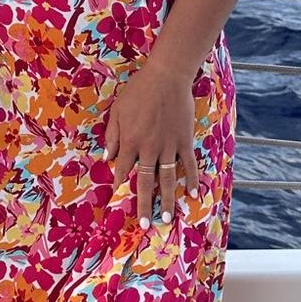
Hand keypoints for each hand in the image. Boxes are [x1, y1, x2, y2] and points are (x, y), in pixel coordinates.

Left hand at [102, 56, 199, 228]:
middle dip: (143, 204)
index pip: (123, 169)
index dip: (119, 184)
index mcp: (130, 141)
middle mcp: (149, 148)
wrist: (166, 77)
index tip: (117, 199)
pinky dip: (192, 180)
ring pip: (167, 179)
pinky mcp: (184, 141)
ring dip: (167, 200)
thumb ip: (112, 135)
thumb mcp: (118, 110)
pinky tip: (194, 194)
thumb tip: (107, 158)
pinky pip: (189, 165)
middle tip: (144, 224)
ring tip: (168, 218)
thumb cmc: (138, 90)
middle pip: (145, 182)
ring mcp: (169, 146)